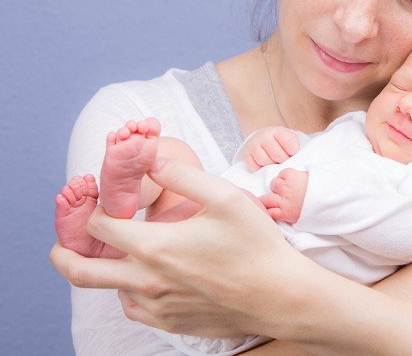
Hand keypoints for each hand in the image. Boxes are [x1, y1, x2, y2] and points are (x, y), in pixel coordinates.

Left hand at [50, 156, 311, 337]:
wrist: (277, 295)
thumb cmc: (255, 244)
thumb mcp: (224, 197)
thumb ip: (184, 176)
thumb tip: (152, 161)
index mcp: (156, 246)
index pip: (100, 227)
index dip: (93, 208)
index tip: (97, 199)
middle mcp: (147, 280)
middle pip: (83, 271)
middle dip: (64, 254)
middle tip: (61, 244)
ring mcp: (155, 306)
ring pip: (111, 290)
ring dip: (109, 269)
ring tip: (123, 250)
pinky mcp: (168, 323)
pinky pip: (134, 306)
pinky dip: (130, 289)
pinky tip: (151, 274)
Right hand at [242, 126, 300, 169]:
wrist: (263, 139)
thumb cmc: (280, 143)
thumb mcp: (289, 140)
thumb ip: (293, 146)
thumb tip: (293, 159)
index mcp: (278, 131)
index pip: (288, 142)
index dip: (292, 151)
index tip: (292, 153)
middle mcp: (264, 135)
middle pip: (276, 153)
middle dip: (282, 160)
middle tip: (283, 160)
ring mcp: (254, 144)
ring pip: (264, 160)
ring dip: (271, 165)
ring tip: (274, 162)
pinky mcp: (246, 154)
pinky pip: (254, 166)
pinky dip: (259, 168)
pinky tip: (264, 164)